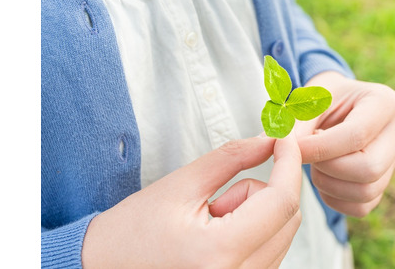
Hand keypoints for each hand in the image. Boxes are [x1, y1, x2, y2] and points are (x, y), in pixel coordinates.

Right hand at [82, 135, 301, 268]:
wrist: (105, 268)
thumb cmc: (133, 232)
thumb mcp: (181, 185)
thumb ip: (232, 158)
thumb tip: (269, 140)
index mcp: (218, 254)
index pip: (279, 202)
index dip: (289, 164)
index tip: (286, 141)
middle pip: (287, 217)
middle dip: (261, 193)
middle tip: (217, 198)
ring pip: (282, 232)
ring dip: (256, 215)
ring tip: (209, 222)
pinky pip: (272, 249)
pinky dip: (255, 231)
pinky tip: (218, 236)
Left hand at [295, 71, 394, 217]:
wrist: (333, 107)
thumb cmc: (318, 99)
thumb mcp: (306, 100)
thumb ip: (295, 123)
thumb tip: (279, 146)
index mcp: (384, 101)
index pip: (357, 135)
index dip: (320, 148)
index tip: (293, 149)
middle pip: (369, 168)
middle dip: (329, 168)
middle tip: (307, 157)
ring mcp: (394, 159)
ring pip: (367, 191)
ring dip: (329, 185)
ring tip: (313, 165)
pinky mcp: (383, 182)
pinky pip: (362, 207)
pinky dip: (334, 199)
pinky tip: (321, 178)